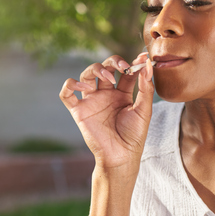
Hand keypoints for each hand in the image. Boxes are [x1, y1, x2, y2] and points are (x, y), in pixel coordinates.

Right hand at [59, 53, 154, 168]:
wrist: (121, 156)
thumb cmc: (134, 136)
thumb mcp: (144, 110)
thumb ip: (145, 88)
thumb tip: (148, 65)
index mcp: (121, 94)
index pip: (125, 72)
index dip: (132, 63)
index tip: (142, 58)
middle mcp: (105, 94)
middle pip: (104, 67)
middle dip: (113, 62)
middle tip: (123, 67)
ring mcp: (91, 101)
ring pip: (86, 75)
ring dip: (96, 69)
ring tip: (107, 78)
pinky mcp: (79, 111)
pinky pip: (66, 94)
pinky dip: (70, 85)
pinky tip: (84, 87)